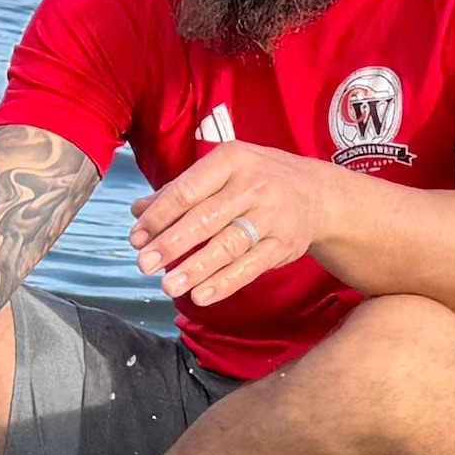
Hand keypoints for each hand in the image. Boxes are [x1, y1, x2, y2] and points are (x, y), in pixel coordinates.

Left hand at [130, 142, 337, 308]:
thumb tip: (137, 210)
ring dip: (195, 268)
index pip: (187, 190)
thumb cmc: (257, 179)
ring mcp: (272, 216)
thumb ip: (179, 191)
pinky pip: (250, 267)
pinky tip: (200, 295)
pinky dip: (224, 283)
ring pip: (227, 246)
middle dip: (171, 244)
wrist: (318, 194)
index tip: (136, 238)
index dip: (159, 217)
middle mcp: (253, 185)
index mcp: (231, 159)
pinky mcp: (284, 244)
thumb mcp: (222, 172)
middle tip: (144, 264)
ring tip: (168, 286)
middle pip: (205, 219)